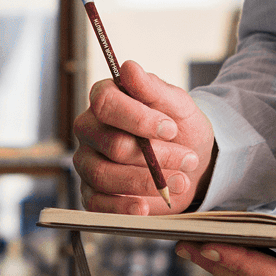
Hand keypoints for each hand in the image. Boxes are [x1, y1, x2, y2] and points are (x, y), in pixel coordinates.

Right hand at [69, 62, 214, 213]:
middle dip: (155, 156)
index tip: (170, 128)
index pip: (105, 103)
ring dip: (147, 182)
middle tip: (187, 159)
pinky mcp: (91, 192)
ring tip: (180, 181)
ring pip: (104, 175)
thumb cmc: (178, 128)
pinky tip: (144, 207)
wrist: (188, 162)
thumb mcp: (177, 105)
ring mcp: (87, 161)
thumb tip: (128, 67)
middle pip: (112, 145)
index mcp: (104, 99)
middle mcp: (89, 129)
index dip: (139, 118)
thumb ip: (152, 88)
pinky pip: (96, 203)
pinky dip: (121, 208)